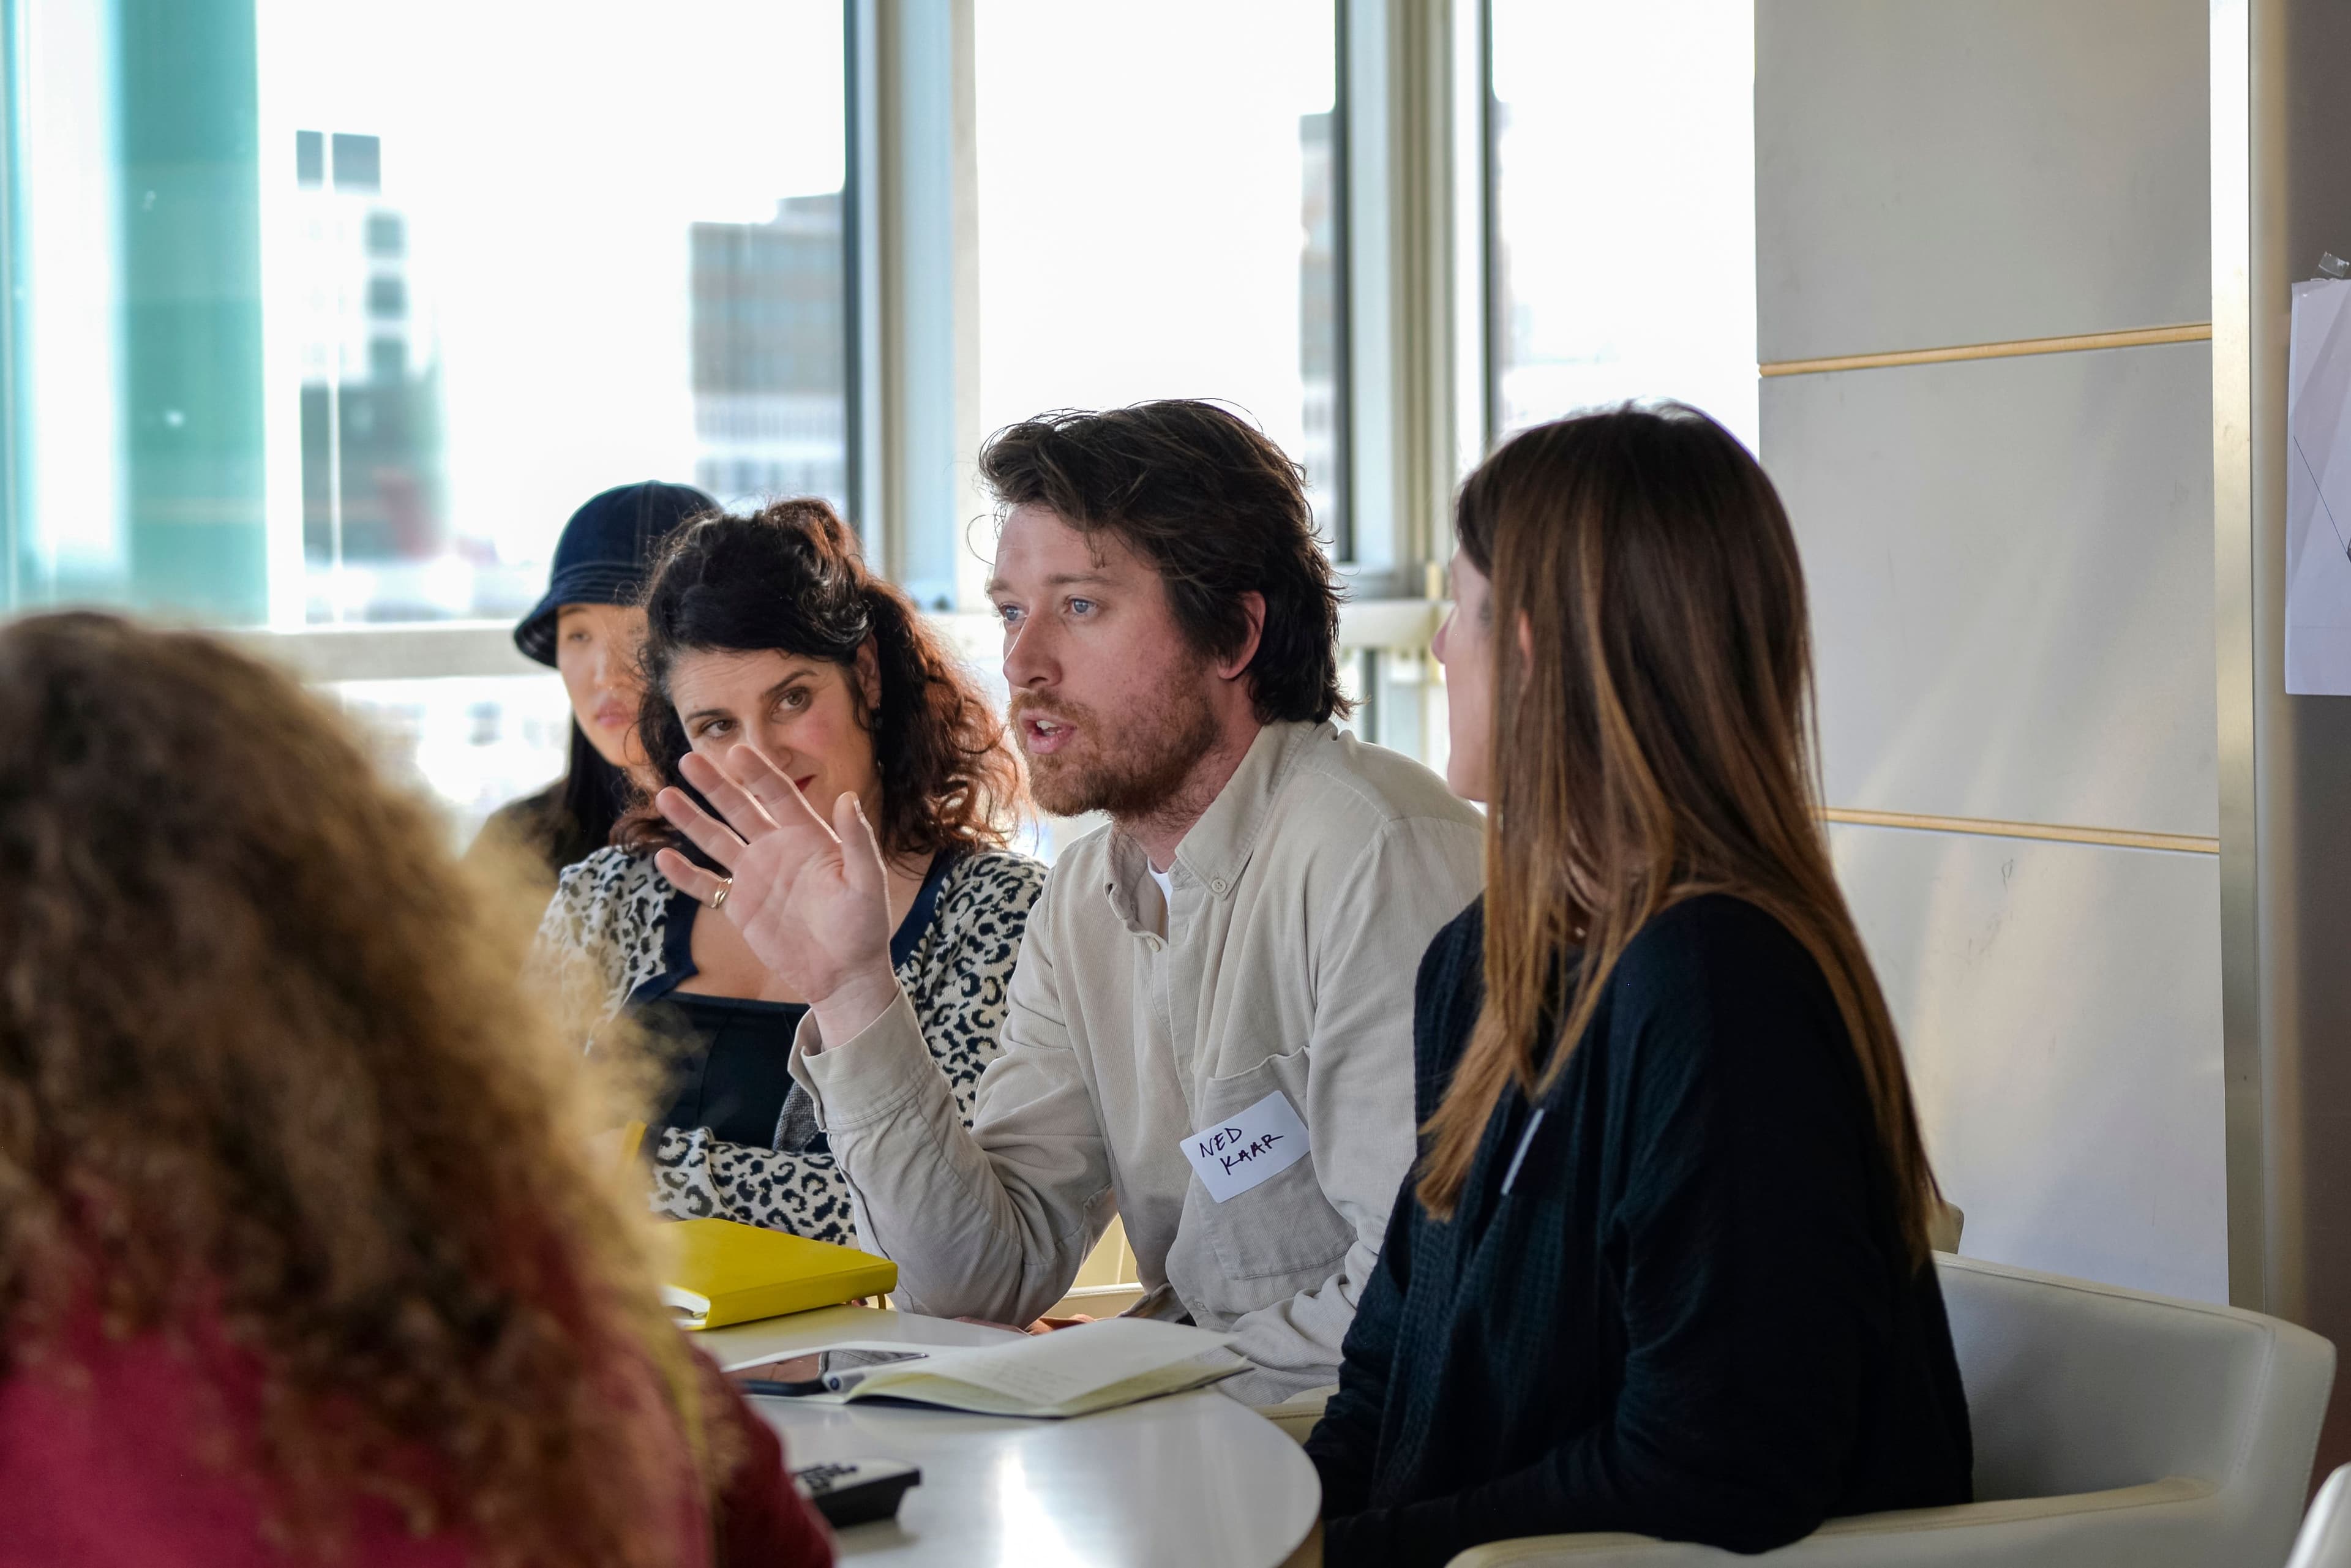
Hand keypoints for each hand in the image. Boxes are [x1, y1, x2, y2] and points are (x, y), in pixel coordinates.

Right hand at [651, 745, 899, 1043]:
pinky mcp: (740, 907)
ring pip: (716, 841)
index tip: (736, 750)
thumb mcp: (868, 882)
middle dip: (716, 785)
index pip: (779, 795)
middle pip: (740, 809)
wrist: (845, 975)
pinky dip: (685, 874)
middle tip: (690, 760)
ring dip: (691, 820)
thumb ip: (857, 841)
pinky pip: (707, 886)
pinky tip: (663, 857)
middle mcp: (777, 849)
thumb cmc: (865, 927)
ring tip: (666, 795)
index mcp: (809, 836)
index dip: (758, 773)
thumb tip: (847, 797)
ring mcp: (756, 877)